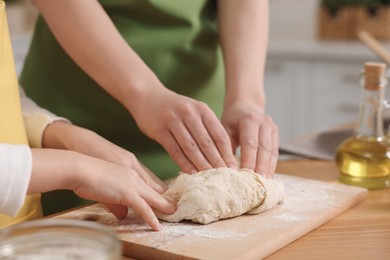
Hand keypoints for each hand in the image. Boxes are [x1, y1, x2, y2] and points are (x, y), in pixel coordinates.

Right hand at [29, 149, 175, 230]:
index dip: (157, 190)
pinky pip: (144, 208)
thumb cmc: (86, 173)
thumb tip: (123, 214)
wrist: (79, 166)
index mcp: (129, 168)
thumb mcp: (104, 186)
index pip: (149, 180)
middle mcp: (134, 173)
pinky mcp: (127, 192)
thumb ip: (115, 201)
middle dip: (165, 198)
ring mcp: (132, 182)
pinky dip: (151, 218)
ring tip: (173, 214)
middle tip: (175, 207)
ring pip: (154, 197)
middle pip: (156, 188)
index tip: (164, 198)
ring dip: (164, 207)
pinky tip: (156, 226)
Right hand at [130, 88, 237, 172]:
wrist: (147, 95)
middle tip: (225, 177)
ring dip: (201, 165)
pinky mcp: (159, 130)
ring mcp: (173, 121)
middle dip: (217, 162)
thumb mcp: (193, 110)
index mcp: (202, 109)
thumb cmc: (174, 107)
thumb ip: (206, 127)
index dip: (227, 153)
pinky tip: (191, 173)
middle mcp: (189, 113)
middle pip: (207, 142)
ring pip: (191, 147)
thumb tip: (222, 153)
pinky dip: (184, 163)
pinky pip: (174, 150)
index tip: (233, 168)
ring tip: (209, 178)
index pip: (219, 134)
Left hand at [221, 100, 278, 177]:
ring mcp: (272, 128)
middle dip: (261, 166)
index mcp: (249, 120)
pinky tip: (268, 176)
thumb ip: (227, 145)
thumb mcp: (225, 127)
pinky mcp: (276, 134)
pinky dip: (271, 164)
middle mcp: (264, 123)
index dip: (249, 160)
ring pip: (272, 151)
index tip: (245, 175)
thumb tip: (226, 167)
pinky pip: (275, 151)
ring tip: (265, 182)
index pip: (250, 143)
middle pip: (264, 148)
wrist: (246, 105)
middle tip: (258, 182)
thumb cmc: (232, 119)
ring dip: (268, 168)